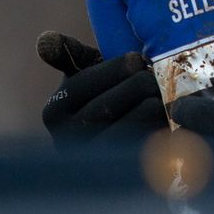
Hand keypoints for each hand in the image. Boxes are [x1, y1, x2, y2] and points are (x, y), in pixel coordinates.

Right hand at [37, 31, 166, 150]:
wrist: (124, 140)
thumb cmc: (107, 94)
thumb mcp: (86, 73)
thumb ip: (69, 54)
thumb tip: (44, 40)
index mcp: (54, 110)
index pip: (86, 83)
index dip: (118, 68)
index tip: (138, 60)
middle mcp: (65, 138)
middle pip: (107, 106)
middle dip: (139, 85)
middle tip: (157, 76)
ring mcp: (91, 160)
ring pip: (128, 128)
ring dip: (153, 106)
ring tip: (164, 93)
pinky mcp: (120, 173)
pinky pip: (146, 148)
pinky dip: (161, 128)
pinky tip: (170, 114)